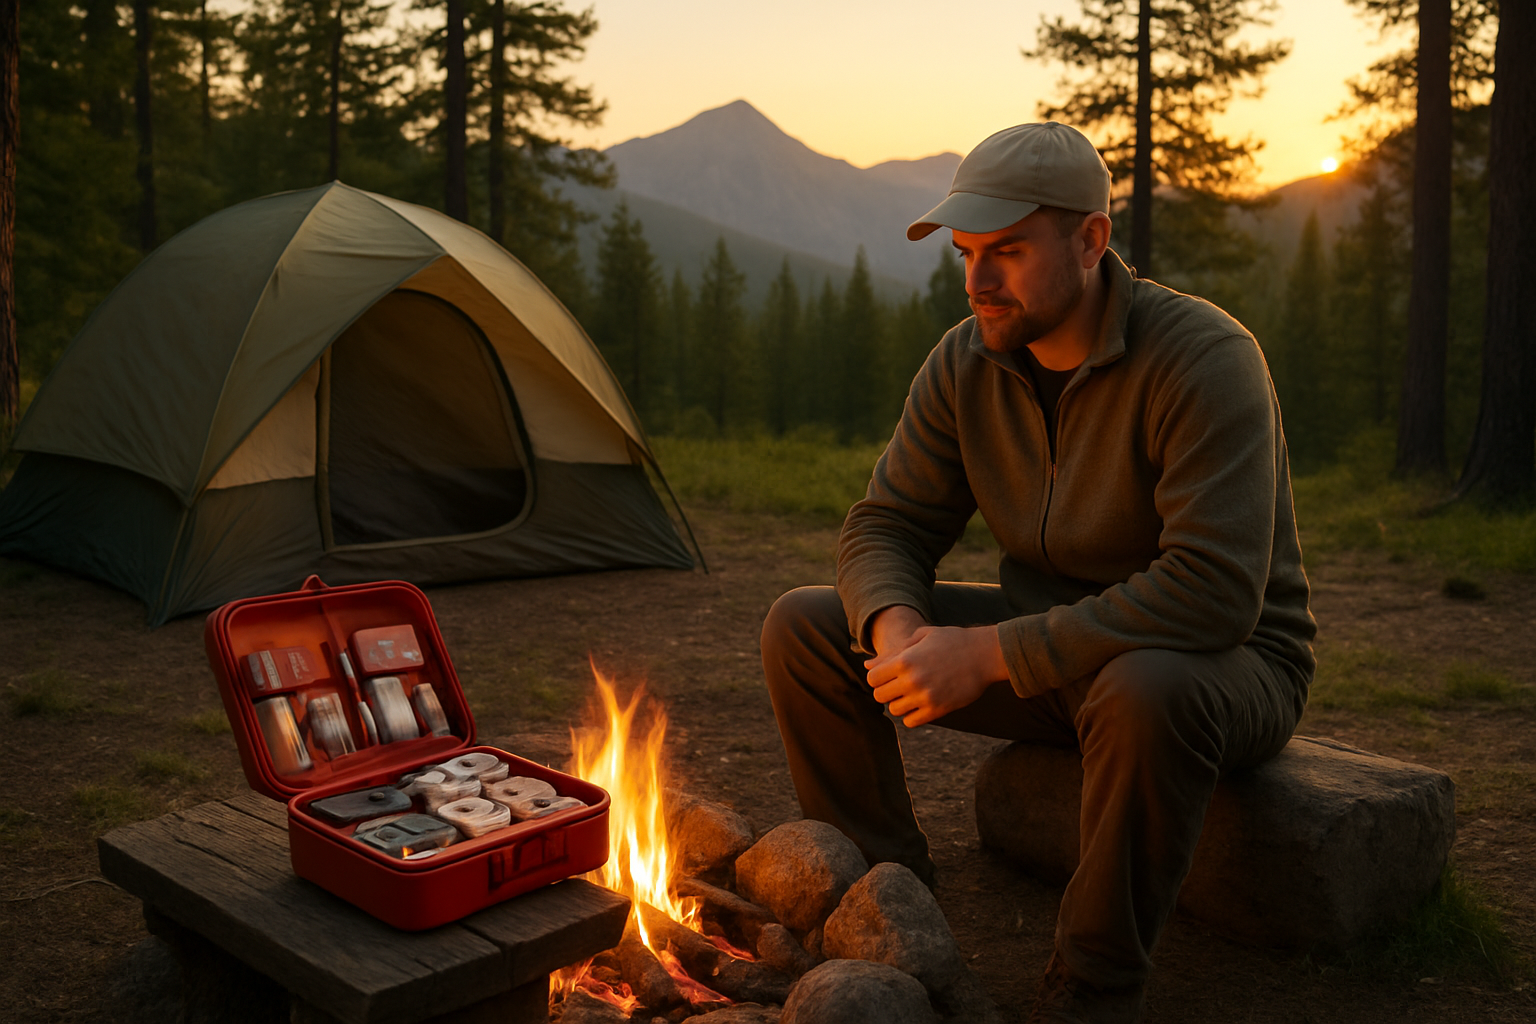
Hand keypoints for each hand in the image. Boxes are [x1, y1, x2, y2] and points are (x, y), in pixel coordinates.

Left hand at [863, 622, 1007, 727]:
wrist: (984, 654)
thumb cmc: (951, 641)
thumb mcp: (921, 637)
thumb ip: (893, 653)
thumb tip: (867, 666)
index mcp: (905, 660)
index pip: (872, 678)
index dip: (877, 677)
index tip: (888, 674)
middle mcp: (912, 680)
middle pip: (879, 696)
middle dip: (886, 690)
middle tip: (899, 685)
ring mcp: (925, 697)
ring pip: (894, 710)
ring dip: (899, 703)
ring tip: (911, 693)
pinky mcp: (938, 710)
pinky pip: (911, 721)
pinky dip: (912, 715)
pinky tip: (921, 703)